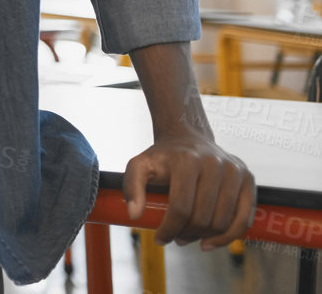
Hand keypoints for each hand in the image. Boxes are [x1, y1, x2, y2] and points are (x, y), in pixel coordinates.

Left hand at [123, 129, 255, 247]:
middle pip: (203, 217)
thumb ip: (132, 187)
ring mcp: (235, 171)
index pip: (180, 208)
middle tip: (176, 238)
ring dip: (206, 237)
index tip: (160, 239)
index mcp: (187, 161)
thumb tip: (135, 214)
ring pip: (223, 221)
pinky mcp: (248, 179)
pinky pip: (244, 218)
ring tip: (190, 238)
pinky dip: (230, 236)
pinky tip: (212, 242)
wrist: (188, 138)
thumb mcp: (139, 165)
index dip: (169, 229)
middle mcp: (214, 164)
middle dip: (187, 234)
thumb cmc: (163, 157)